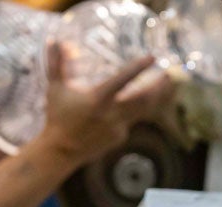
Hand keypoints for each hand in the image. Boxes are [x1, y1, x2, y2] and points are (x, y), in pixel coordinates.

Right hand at [37, 42, 175, 166]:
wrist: (60, 150)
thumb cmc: (57, 116)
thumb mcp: (55, 88)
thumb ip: (56, 64)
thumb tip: (53, 40)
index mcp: (97, 99)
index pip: (122, 79)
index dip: (138, 67)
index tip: (152, 57)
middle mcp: (111, 114)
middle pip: (143, 99)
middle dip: (158, 86)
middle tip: (168, 74)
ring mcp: (117, 127)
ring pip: (142, 110)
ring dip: (154, 98)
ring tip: (164, 85)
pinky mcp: (119, 137)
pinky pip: (130, 121)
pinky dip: (132, 112)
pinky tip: (125, 107)